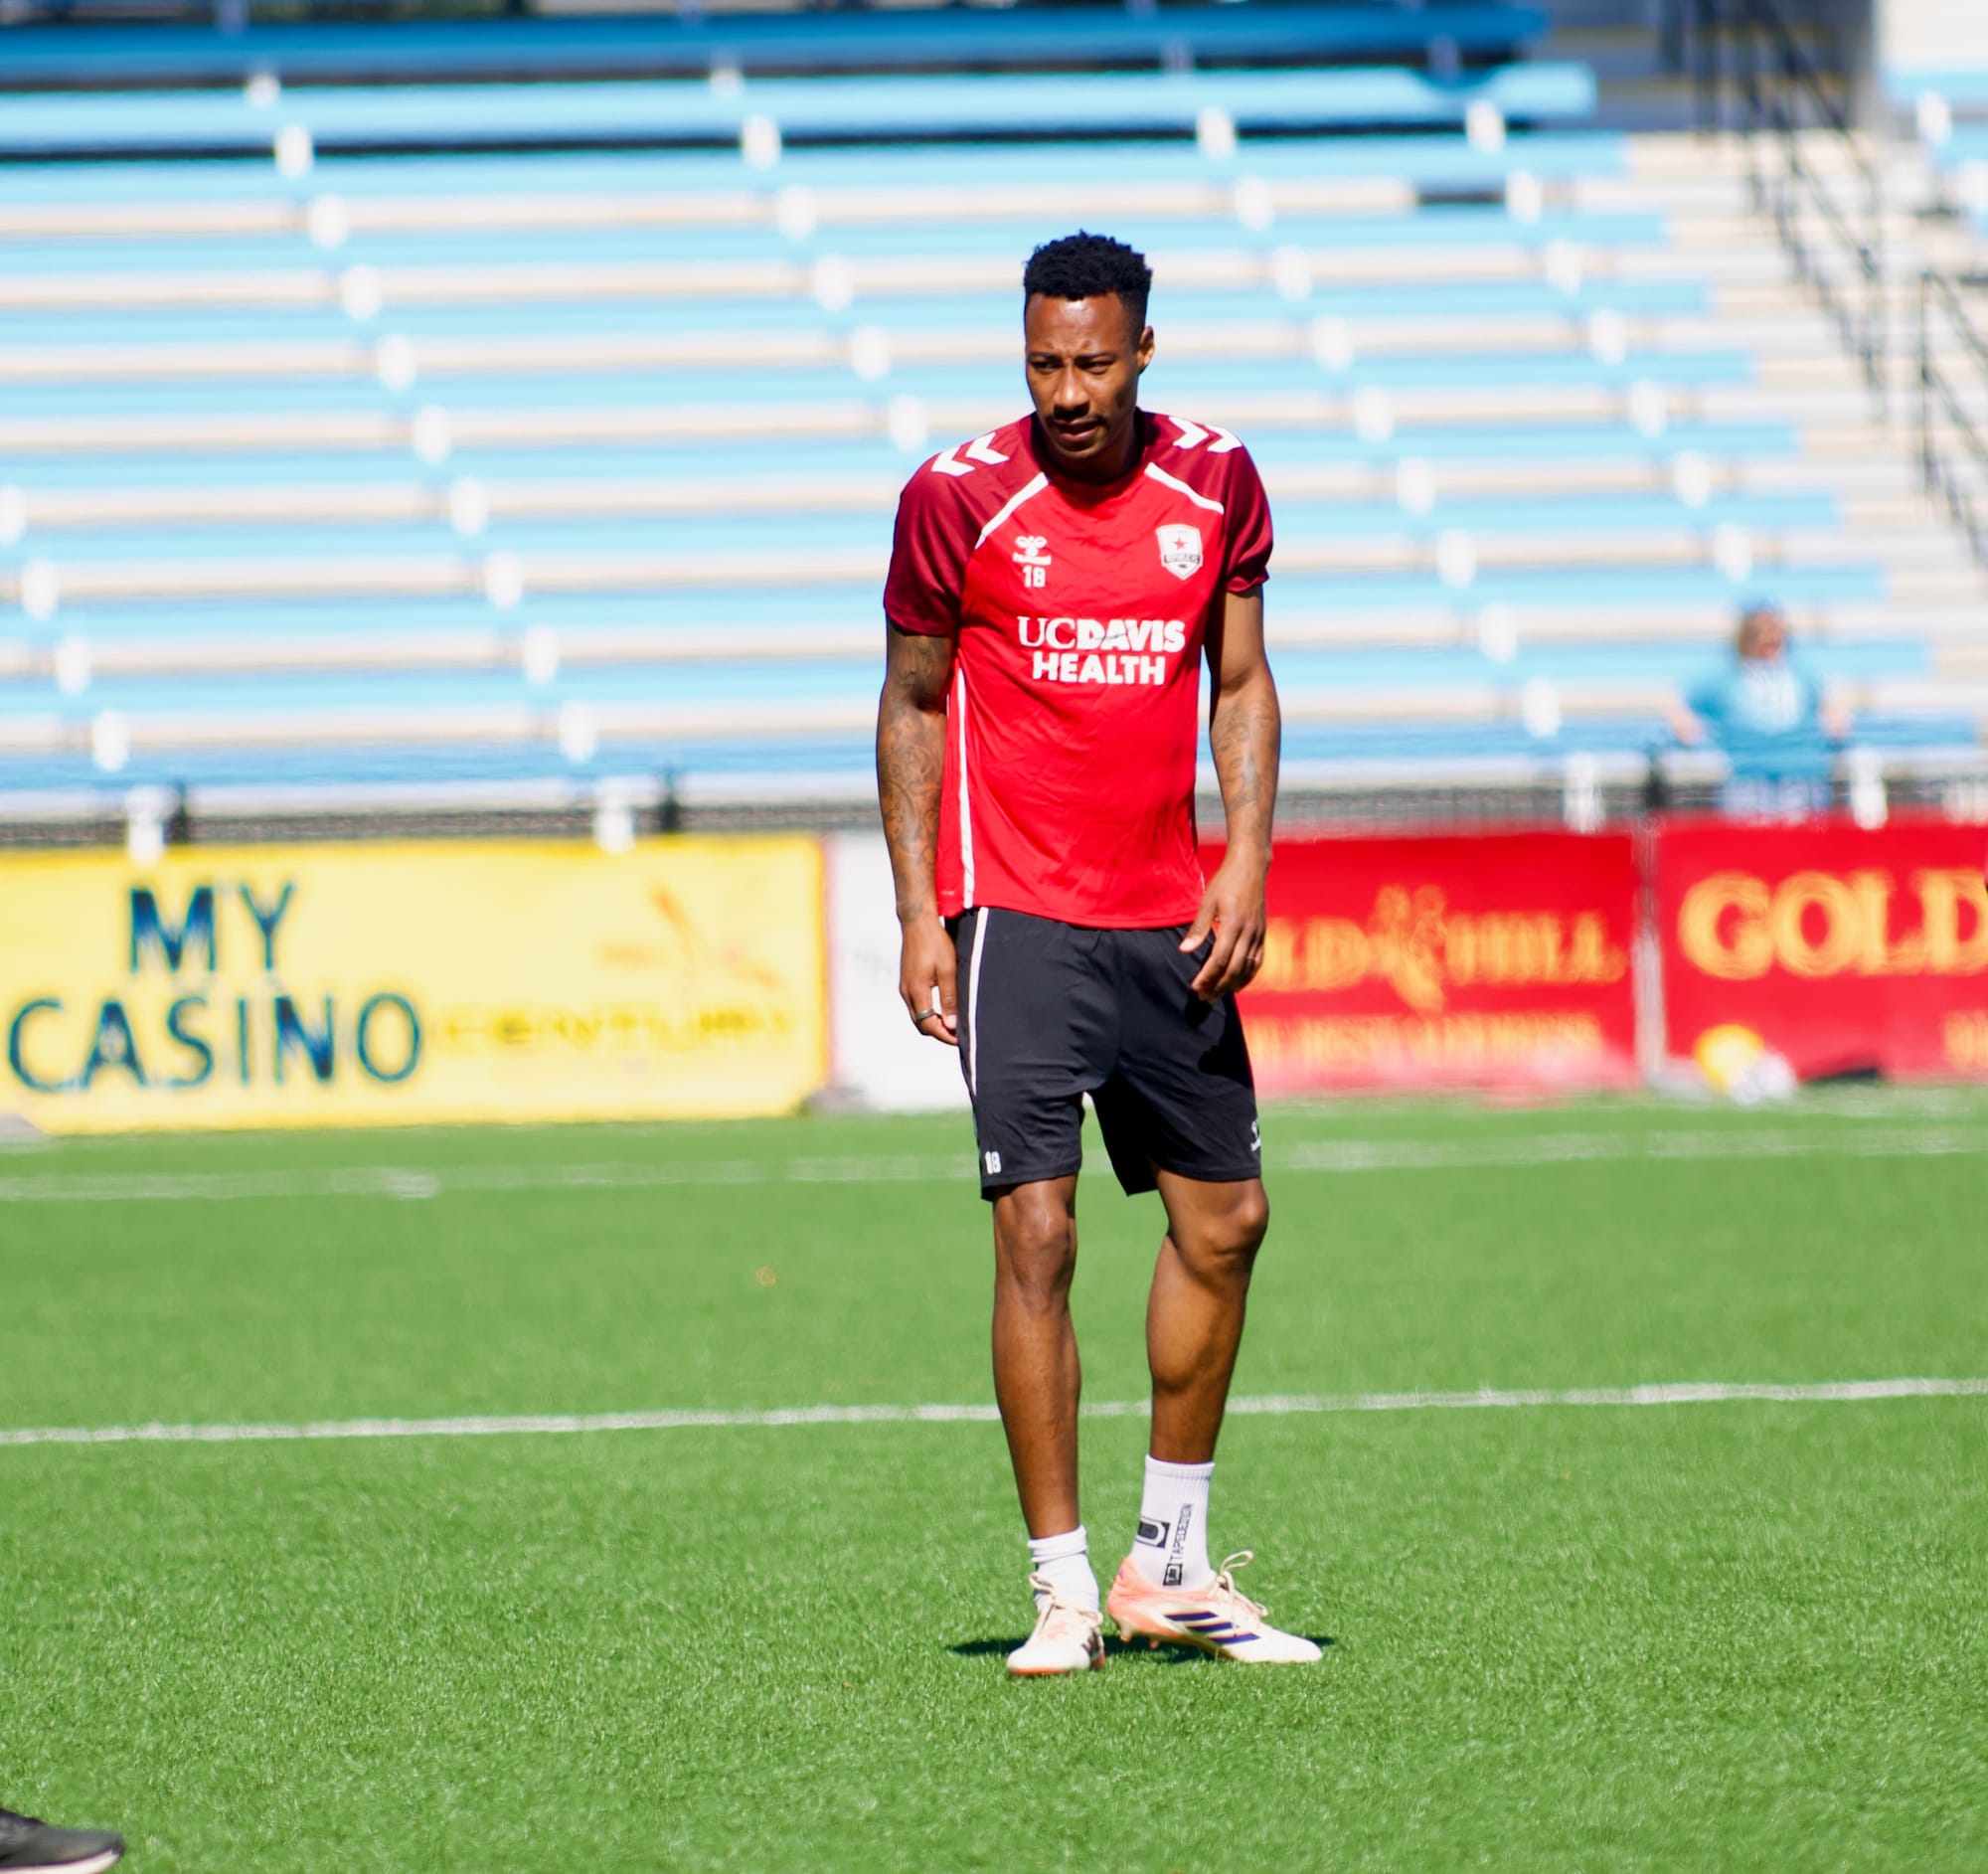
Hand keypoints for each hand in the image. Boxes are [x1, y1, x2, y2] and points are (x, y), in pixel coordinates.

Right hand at [899, 915, 958, 1045]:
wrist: (918, 922)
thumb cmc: (936, 943)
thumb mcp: (949, 970)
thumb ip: (949, 998)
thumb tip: (951, 1025)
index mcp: (917, 991)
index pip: (928, 1025)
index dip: (945, 1035)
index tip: (961, 1039)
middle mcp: (907, 992)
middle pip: (921, 1024)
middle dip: (939, 1032)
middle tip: (959, 1034)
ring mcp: (905, 986)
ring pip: (918, 1015)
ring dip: (933, 1022)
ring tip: (953, 1023)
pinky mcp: (907, 981)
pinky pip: (916, 1005)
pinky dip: (928, 1012)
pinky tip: (942, 1008)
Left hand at [1181, 852, 1267, 1002]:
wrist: (1251, 866)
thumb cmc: (1226, 882)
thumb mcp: (1207, 901)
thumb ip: (1198, 928)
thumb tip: (1185, 950)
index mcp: (1232, 924)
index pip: (1219, 959)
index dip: (1207, 977)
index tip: (1195, 988)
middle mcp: (1248, 932)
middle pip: (1234, 969)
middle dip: (1219, 986)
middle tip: (1204, 998)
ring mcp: (1258, 934)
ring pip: (1247, 968)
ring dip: (1232, 985)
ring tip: (1217, 995)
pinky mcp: (1262, 933)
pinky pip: (1258, 961)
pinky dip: (1248, 975)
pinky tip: (1237, 984)